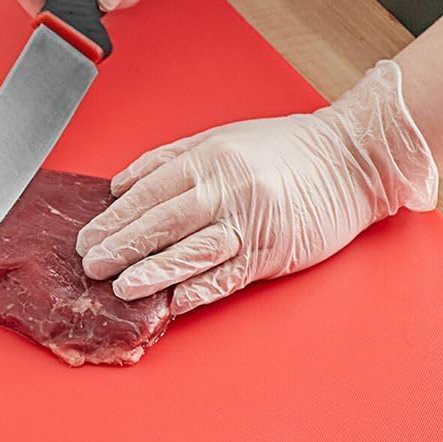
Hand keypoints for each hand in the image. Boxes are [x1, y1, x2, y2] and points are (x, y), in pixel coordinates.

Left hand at [77, 62, 438, 315]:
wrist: (352, 159)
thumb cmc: (286, 149)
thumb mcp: (222, 138)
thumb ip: (169, 160)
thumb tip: (121, 184)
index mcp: (210, 157)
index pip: (149, 191)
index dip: (115, 217)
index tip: (89, 236)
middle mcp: (228, 187)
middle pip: (164, 221)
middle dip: (123, 246)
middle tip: (91, 264)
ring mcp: (252, 221)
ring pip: (192, 251)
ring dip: (153, 272)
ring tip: (121, 288)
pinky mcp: (274, 250)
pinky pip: (229, 274)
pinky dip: (199, 289)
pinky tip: (173, 302)